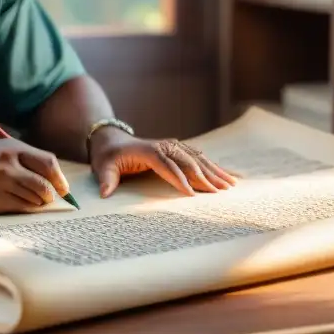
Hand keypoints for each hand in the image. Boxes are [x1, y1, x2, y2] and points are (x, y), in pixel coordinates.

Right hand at [0, 138, 70, 214]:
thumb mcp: (1, 151)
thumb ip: (26, 158)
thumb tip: (56, 177)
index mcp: (12, 147)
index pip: (48, 162)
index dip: (59, 177)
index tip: (63, 187)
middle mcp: (8, 162)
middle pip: (44, 182)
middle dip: (52, 194)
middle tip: (50, 198)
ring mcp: (2, 181)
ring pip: (36, 197)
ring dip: (38, 202)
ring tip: (31, 200)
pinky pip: (24, 206)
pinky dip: (28, 207)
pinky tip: (21, 203)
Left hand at [90, 128, 239, 197]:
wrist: (112, 139)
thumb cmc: (108, 156)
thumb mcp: (103, 166)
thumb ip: (106, 179)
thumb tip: (105, 193)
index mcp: (148, 150)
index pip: (166, 165)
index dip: (179, 179)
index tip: (191, 194)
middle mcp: (164, 146)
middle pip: (188, 161)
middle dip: (204, 177)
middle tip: (219, 193)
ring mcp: (173, 146)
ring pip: (198, 159)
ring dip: (214, 172)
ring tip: (231, 185)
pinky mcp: (178, 149)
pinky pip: (199, 158)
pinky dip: (214, 167)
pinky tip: (228, 176)